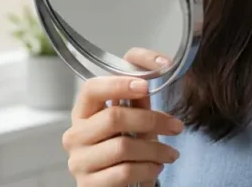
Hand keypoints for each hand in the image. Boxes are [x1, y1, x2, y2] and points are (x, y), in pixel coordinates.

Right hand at [62, 48, 182, 186]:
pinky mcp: (89, 184)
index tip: (146, 86)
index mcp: (83, 113)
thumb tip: (152, 75)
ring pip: (123, 147)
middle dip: (152, 119)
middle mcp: (75, 135)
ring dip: (155, 149)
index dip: (118, 84)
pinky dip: (147, 169)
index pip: (92, 89)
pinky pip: (124, 172)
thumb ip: (138, 103)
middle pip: (114, 116)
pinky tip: (156, 167)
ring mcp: (79, 161)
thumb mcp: (132, 124)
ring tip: (170, 153)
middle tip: (176, 126)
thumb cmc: (123, 153)